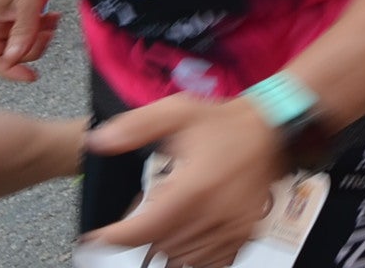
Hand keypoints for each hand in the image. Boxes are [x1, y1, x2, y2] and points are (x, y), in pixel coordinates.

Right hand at [0, 0, 60, 83]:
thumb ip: (23, 29)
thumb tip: (14, 59)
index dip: (10, 70)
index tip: (32, 75)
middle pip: (9, 51)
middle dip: (30, 49)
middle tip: (47, 36)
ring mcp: (12, 9)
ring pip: (23, 39)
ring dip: (39, 38)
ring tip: (52, 24)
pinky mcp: (26, 2)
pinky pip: (33, 25)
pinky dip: (45, 26)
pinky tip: (54, 17)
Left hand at [83, 95, 284, 267]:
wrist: (269, 126)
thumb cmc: (222, 121)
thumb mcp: (177, 111)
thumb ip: (135, 126)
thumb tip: (98, 142)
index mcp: (193, 188)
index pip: (142, 231)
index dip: (114, 238)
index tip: (96, 238)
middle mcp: (214, 214)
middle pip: (160, 246)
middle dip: (143, 233)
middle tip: (144, 212)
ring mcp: (232, 228)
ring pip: (182, 257)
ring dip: (168, 245)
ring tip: (169, 218)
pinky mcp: (244, 234)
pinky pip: (210, 261)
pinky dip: (193, 255)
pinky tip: (190, 232)